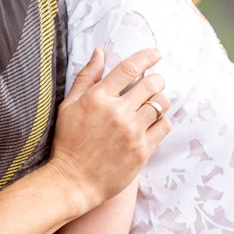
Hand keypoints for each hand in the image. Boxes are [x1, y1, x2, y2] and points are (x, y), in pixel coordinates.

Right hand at [46, 48, 171, 205]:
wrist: (73, 182)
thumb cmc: (69, 142)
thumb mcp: (69, 106)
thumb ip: (86, 77)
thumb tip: (100, 52)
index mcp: (97, 98)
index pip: (129, 68)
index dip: (147, 56)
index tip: (157, 52)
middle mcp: (117, 112)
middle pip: (152, 84)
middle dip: (157, 80)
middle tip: (154, 83)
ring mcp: (131, 132)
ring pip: (161, 104)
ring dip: (160, 100)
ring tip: (152, 105)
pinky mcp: (142, 150)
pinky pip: (164, 126)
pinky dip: (162, 121)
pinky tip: (153, 123)